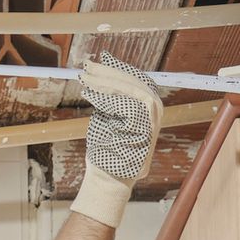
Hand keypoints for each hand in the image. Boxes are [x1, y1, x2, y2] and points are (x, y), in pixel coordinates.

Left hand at [70, 53, 164, 228]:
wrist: (107, 180)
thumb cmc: (106, 152)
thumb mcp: (108, 119)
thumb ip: (111, 100)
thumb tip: (100, 73)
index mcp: (147, 112)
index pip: (138, 81)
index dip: (119, 69)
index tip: (101, 59)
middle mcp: (154, 116)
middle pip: (137, 82)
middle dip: (111, 72)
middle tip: (88, 66)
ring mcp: (152, 124)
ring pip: (134, 90)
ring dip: (107, 81)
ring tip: (86, 79)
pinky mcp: (146, 131)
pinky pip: (129, 104)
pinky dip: (108, 97)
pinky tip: (91, 94)